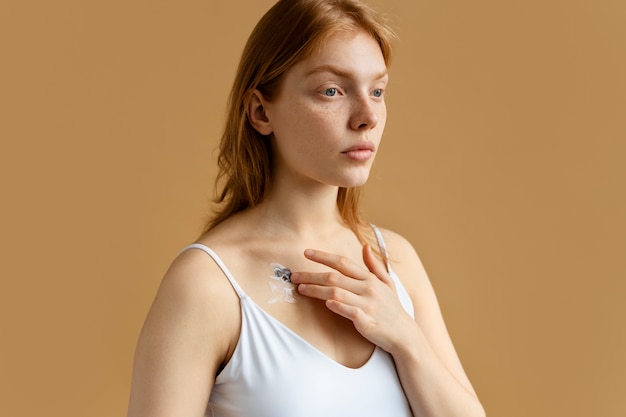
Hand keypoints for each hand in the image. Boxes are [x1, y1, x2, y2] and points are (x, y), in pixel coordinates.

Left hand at [290, 245, 415, 352]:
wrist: (405, 335)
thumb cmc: (393, 309)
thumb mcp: (388, 284)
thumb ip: (374, 265)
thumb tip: (365, 246)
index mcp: (370, 279)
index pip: (343, 263)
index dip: (324, 256)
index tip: (306, 253)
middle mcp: (368, 289)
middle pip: (335, 277)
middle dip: (312, 275)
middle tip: (294, 275)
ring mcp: (368, 305)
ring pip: (337, 292)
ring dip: (316, 290)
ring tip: (301, 289)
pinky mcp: (367, 322)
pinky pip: (350, 311)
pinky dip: (337, 306)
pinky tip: (326, 303)